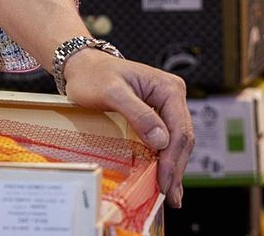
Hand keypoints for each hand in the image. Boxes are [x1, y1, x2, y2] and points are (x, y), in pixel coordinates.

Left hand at [61, 49, 194, 207]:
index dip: (173, 159)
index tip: (165, 182)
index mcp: (168, 88)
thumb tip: (162, 141)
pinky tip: (164, 178)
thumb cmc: (93, 76)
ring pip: (176, 143)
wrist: (81, 66)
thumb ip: (138, 114)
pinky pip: (166, 141)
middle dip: (175, 169)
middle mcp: (172, 97)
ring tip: (170, 195)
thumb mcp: (112, 92)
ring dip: (173, 168)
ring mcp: (166, 107)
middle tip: (170, 197)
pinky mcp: (157, 115)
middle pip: (181, 139)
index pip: (179, 130)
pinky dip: (165, 160)